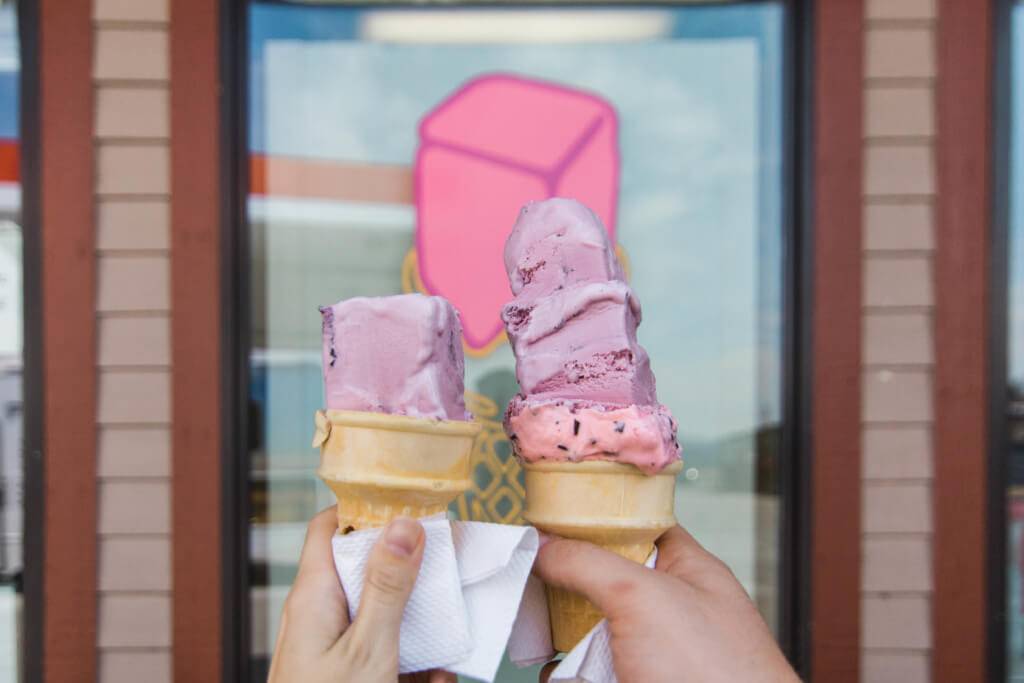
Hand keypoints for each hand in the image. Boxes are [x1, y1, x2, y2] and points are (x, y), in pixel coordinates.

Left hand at [268, 507, 453, 682]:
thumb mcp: (368, 648)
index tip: (412, 507)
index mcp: (313, 595)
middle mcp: (317, 613)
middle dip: (410, 571)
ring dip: (418, 623)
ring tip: (450, 641)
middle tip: (449, 572)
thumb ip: (386, 587)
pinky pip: (383, 650)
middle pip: (366, 568)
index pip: (331, 525)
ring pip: (381, 613)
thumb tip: (403, 524)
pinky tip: (436, 675)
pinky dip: (413, 659)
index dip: (369, 509)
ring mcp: (331, 642)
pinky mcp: (343, 667)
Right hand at [534, 525, 798, 682]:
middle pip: (603, 581)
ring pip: (591, 633)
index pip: (635, 526)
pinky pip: (590, 674)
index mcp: (687, 571)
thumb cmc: (717, 673)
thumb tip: (543, 544)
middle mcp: (671, 611)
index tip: (549, 520)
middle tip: (530, 580)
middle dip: (564, 584)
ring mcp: (655, 656)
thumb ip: (588, 561)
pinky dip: (566, 675)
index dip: (594, 519)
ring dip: (559, 633)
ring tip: (534, 630)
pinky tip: (554, 674)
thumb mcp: (643, 596)